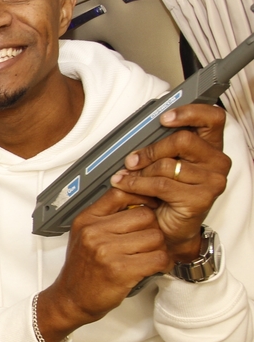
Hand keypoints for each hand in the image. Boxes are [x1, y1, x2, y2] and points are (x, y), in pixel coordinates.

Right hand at [38, 188, 168, 341]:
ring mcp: (106, 251)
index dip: (142, 197)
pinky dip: (163, 264)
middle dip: (153, 229)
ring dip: (159, 248)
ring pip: (156, 237)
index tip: (149, 206)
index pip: (121, 193)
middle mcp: (94, 232)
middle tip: (149, 241)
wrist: (71, 298)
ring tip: (150, 256)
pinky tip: (155, 267)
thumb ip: (106, 216)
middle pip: (145, 215)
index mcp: (86, 220)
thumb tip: (139, 199)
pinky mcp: (120, 271)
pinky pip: (158, 258)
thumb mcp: (84, 235)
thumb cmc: (82, 268)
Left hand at [110, 103, 229, 260]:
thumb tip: (139, 132)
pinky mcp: (201, 198)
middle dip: (151, 149)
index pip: (212, 118)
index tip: (164, 117)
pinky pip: (161, 184)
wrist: (168, 229)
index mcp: (210, 147)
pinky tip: (125, 184)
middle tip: (131, 159)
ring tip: (125, 176)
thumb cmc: (165, 195)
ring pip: (167, 164)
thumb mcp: (162, 165)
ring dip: (140, 171)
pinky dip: (137, 184)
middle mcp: (217, 161)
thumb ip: (160, 147)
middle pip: (183, 140)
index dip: (189, 112)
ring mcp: (212, 181)